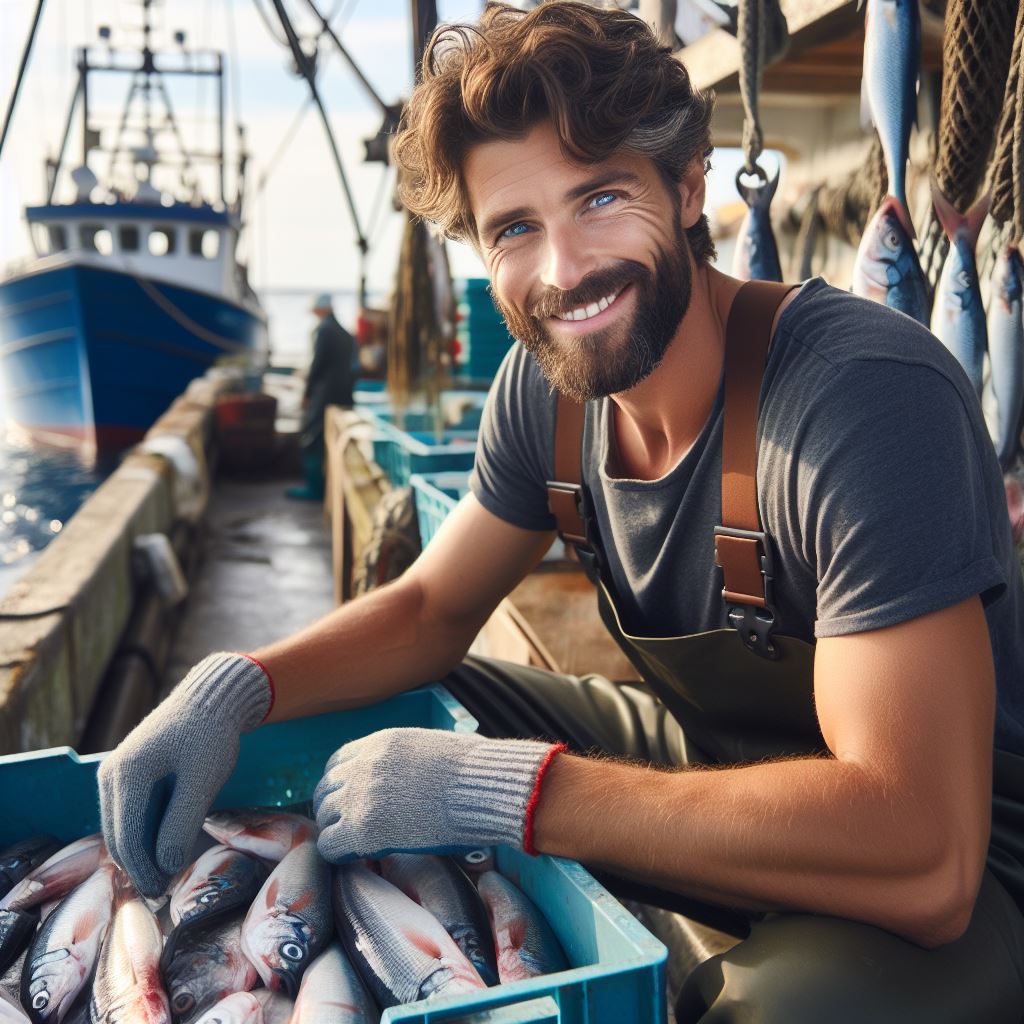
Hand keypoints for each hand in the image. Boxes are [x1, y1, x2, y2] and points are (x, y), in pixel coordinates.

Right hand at [97, 653, 272, 896]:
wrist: (211, 698)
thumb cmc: (211, 736)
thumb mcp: (202, 782)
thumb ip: (181, 824)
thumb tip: (165, 867)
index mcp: (126, 775)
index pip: (129, 840)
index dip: (146, 871)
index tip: (165, 893)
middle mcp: (110, 774)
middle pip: (118, 837)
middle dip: (139, 867)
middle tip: (163, 891)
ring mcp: (113, 772)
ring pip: (120, 827)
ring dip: (138, 852)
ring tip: (163, 873)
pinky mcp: (123, 772)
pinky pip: (126, 813)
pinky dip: (140, 833)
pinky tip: (161, 845)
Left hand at [313, 727, 563, 862]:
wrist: (484, 788)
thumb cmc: (474, 771)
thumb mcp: (431, 749)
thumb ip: (408, 759)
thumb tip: (419, 772)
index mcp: (379, 744)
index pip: (337, 764)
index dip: (342, 785)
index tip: (350, 801)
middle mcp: (362, 766)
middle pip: (324, 790)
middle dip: (333, 809)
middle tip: (349, 827)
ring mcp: (359, 796)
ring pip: (325, 818)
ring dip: (337, 831)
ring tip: (355, 846)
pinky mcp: (363, 829)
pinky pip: (331, 845)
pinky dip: (339, 853)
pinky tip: (356, 857)